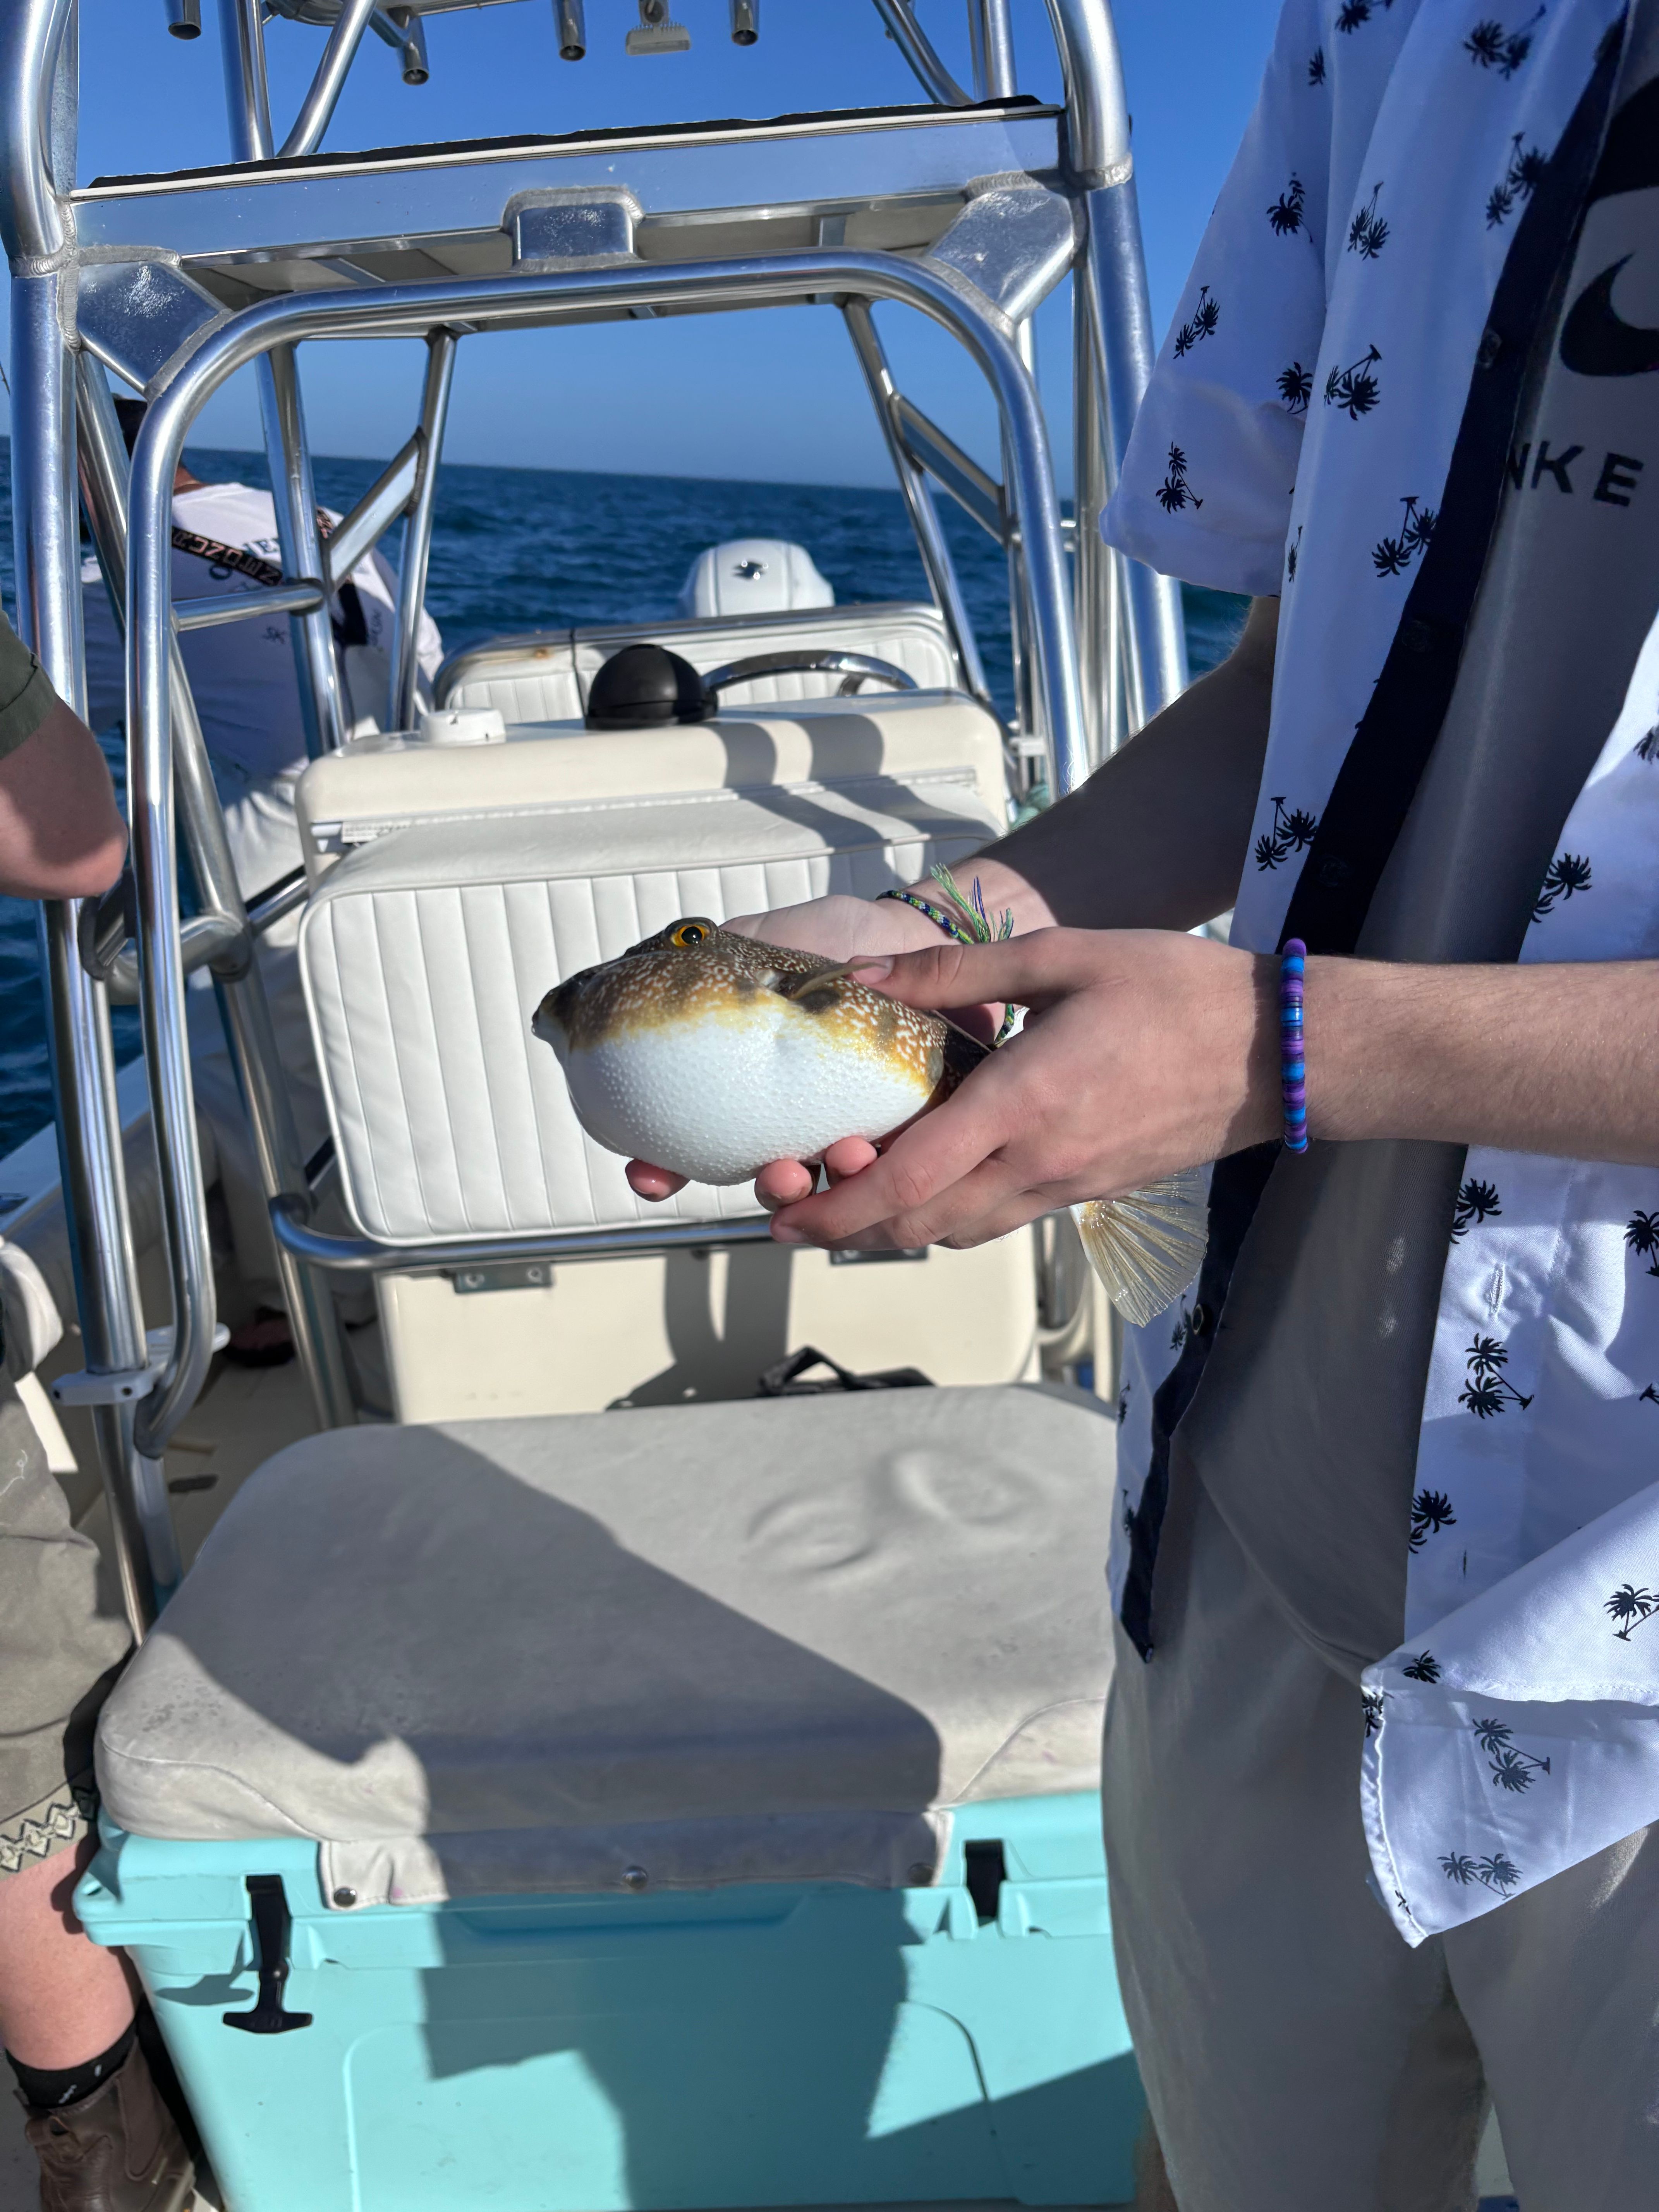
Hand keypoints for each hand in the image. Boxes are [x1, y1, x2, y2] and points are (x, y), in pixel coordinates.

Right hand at [624, 891, 987, 1202]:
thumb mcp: (763, 942)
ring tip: (846, 1156)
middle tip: (780, 1174)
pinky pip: (890, 1173)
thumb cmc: (836, 939)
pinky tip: (880, 1150)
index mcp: (747, 1087)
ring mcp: (846, 1131)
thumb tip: (649, 983)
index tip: (651, 1179)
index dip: (660, 1169)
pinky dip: (882, 1173)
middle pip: (768, 1183)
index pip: (691, 1143)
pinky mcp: (902, 1134)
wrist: (916, 936)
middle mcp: (793, 1120)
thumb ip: (714, 966)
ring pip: (830, 1189)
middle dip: (770, 1190)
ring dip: (833, 1187)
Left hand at [760, 928, 1279, 1251]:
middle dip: (845, 1228)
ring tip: (848, 1197)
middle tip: (792, 1209)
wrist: (1279, 1050)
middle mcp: (1038, 1162)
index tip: (783, 1213)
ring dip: (893, 1226)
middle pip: (918, 1224)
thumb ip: (954, 973)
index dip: (837, 1208)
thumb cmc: (1175, 990)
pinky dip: (947, 1215)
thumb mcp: (1061, 956)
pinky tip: (929, 1180)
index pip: (908, 1181)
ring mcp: (1066, 1186)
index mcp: (1022, 1103)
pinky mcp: (1088, 1191)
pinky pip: (998, 1219)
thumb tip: (864, 977)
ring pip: (956, 1231)